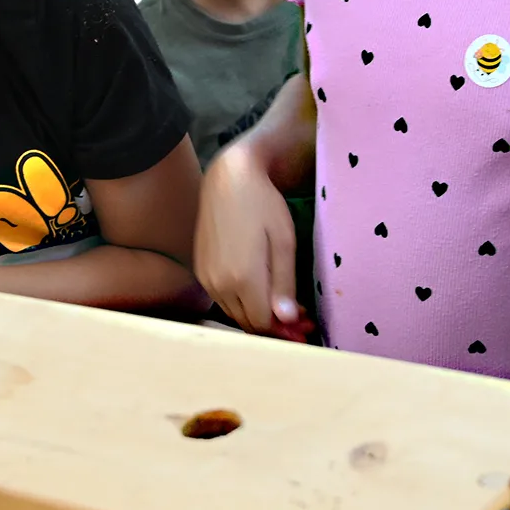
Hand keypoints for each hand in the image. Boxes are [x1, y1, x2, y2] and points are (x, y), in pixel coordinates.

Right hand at [195, 143, 309, 339]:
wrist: (228, 179)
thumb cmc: (263, 204)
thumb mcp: (283, 242)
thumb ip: (284, 284)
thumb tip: (287, 319)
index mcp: (242, 277)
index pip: (264, 323)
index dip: (286, 330)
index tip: (307, 325)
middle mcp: (219, 283)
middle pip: (248, 323)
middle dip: (275, 327)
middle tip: (302, 319)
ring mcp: (206, 278)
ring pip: (235, 313)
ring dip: (259, 316)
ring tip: (285, 307)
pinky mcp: (201, 271)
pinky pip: (224, 299)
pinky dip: (243, 303)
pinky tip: (262, 292)